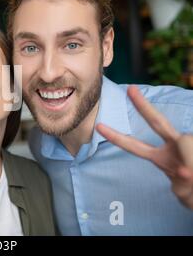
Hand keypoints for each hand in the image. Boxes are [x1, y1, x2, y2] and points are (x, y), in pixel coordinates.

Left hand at [96, 86, 192, 209]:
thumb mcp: (183, 191)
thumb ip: (181, 183)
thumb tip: (184, 172)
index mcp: (161, 158)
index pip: (135, 146)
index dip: (117, 137)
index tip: (98, 126)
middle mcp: (174, 147)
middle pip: (158, 122)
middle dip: (143, 106)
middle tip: (130, 89)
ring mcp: (187, 148)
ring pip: (187, 148)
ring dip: (191, 171)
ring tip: (192, 175)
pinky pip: (192, 168)